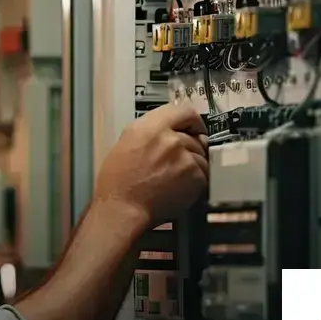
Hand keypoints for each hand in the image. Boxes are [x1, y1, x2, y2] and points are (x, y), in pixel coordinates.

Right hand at [93, 103, 208, 227]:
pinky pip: (204, 174)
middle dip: (190, 148)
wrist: (122, 209)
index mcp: (149, 126)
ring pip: (201, 156)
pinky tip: (178, 188)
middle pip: (195, 136)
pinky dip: (195, 182)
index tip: (193, 128)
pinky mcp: (195, 175)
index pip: (183, 110)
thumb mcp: (125, 143)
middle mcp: (169, 138)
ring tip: (174, 179)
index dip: (191, 121)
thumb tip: (167, 129)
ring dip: (192, 166)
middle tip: (177, 162)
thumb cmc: (117, 183)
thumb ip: (150, 131)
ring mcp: (184, 156)